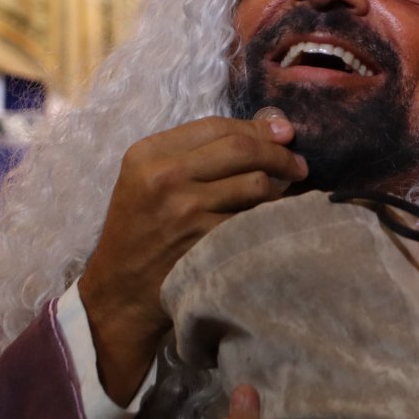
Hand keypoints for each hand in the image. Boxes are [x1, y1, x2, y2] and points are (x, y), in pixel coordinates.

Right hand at [79, 116, 308, 403]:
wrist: (119, 293)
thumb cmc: (142, 232)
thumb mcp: (151, 181)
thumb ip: (199, 152)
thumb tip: (272, 126)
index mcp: (148, 154)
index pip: (217, 125)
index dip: (258, 127)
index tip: (285, 134)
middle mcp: (164, 176)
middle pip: (241, 148)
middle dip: (279, 154)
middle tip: (299, 166)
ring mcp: (184, 210)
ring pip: (255, 183)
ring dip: (279, 188)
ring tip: (285, 194)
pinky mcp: (204, 240)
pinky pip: (253, 218)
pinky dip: (270, 216)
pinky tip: (273, 220)